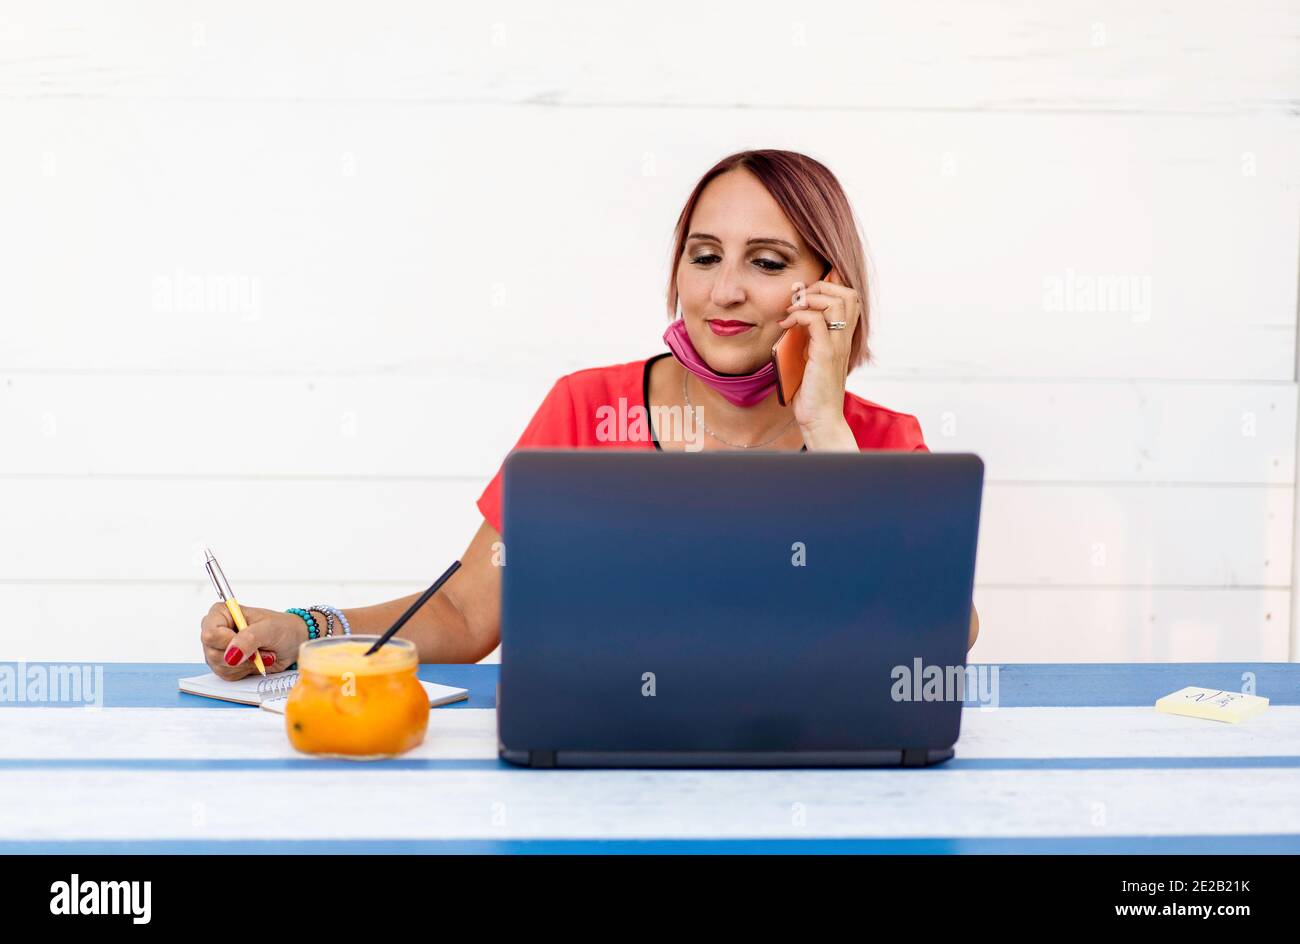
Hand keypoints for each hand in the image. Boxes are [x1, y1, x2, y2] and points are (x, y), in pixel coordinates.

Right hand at [200, 602, 307, 679]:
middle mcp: (217, 631)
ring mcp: (219, 649)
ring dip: (245, 665)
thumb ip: (249, 638)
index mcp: (222, 613)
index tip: (248, 642)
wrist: (292, 642)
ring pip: (219, 667)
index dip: (227, 642)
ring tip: (260, 654)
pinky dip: (245, 671)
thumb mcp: (270, 629)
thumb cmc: (283, 628)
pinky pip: (227, 676)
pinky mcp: (224, 664)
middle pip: (212, 653)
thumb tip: (232, 653)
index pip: (210, 633)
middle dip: (240, 656)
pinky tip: (255, 662)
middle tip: (259, 649)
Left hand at [777, 273, 861, 448]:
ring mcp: (836, 346)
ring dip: (810, 298)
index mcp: (842, 338)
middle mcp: (843, 339)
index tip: (804, 299)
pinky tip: (786, 325)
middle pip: (847, 293)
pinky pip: (816, 321)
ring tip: (792, 310)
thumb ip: (806, 340)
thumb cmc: (812, 394)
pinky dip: (799, 316)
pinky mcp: (825, 354)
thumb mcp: (809, 359)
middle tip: (798, 300)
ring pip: (835, 302)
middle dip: (820, 287)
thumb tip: (790, 322)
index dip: (829, 288)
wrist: (820, 419)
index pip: (850, 299)